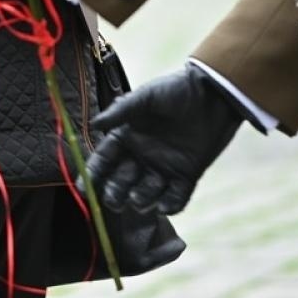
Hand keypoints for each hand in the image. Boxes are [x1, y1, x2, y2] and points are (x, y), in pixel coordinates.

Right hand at [85, 65, 248, 215]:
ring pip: (144, 197)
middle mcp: (141, 157)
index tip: (84, 188)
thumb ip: (120, 111)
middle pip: (119, 186)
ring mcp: (163, 169)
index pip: (103, 161)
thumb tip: (94, 124)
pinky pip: (174, 201)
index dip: (92, 175)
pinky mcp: (186, 177)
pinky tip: (167, 201)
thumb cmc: (176, 91)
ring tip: (151, 185)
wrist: (213, 95)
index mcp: (126, 138)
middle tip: (120, 193)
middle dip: (116, 194)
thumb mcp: (146, 97)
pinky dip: (170, 205)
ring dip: (143, 198)